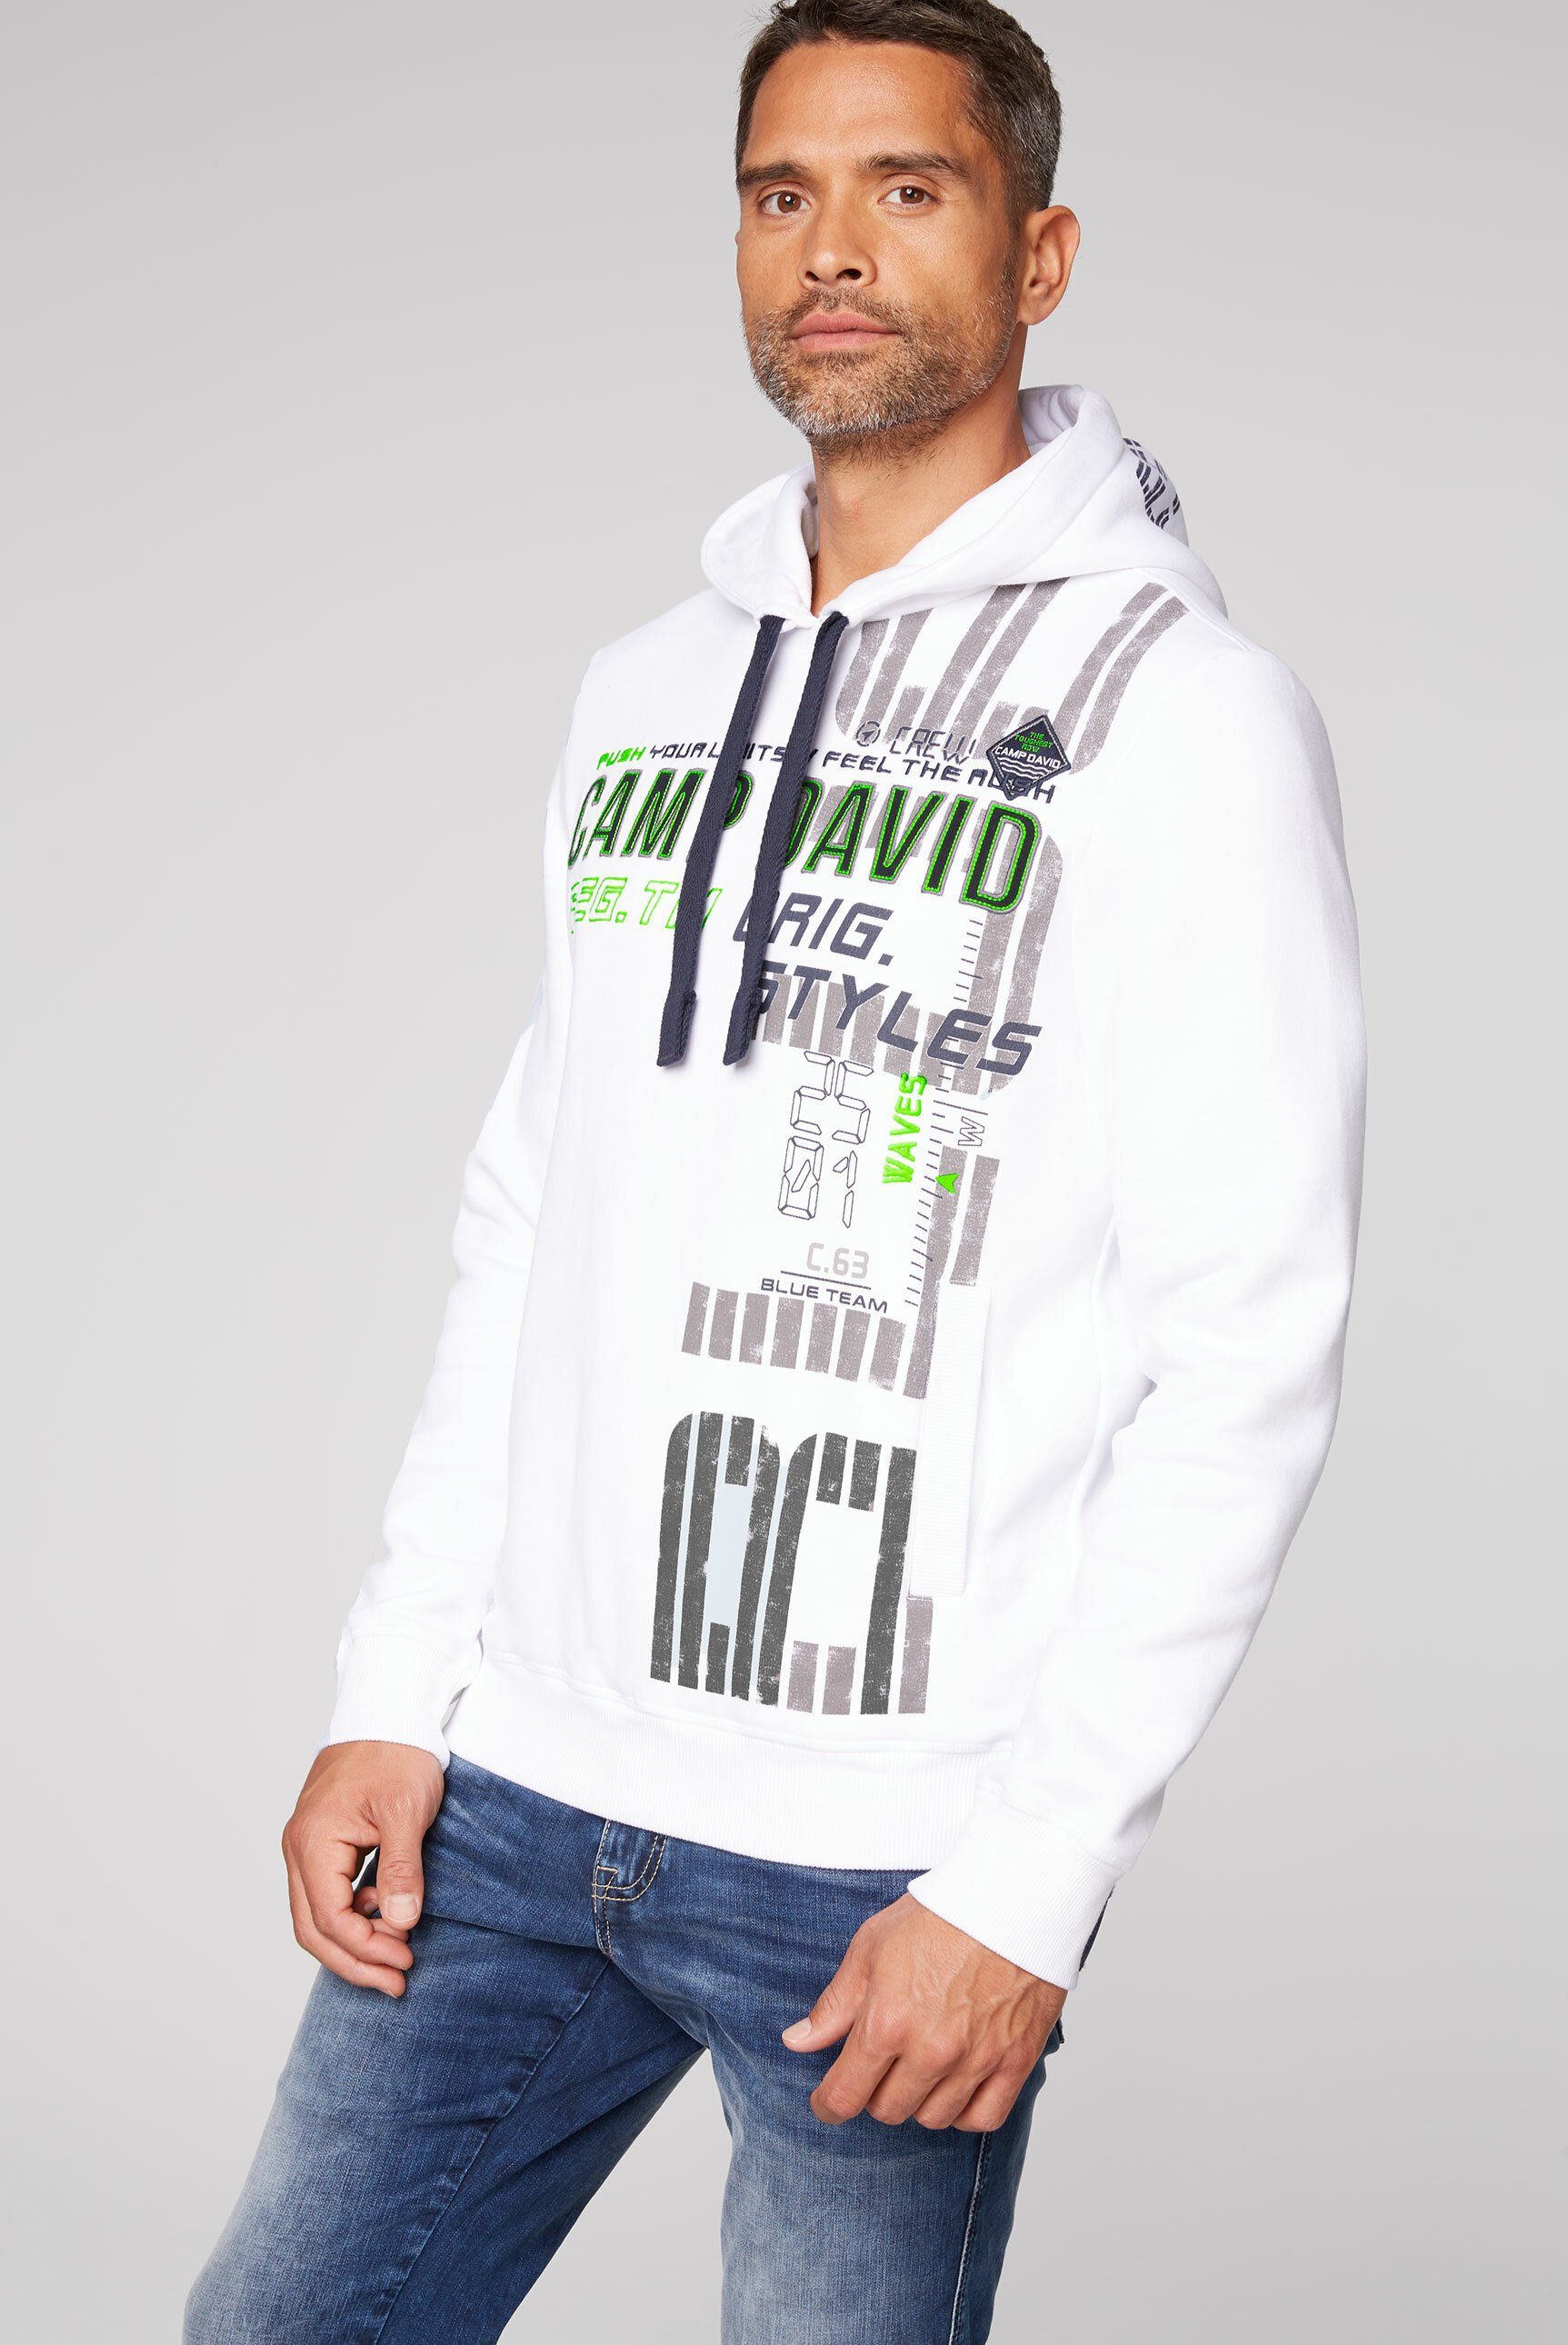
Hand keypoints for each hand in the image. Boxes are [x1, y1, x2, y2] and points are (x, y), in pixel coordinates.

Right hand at [281, 1739, 444, 1997]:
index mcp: (313, 1842)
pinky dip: (354, 1914)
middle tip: (397, 1982)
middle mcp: (300, 1848)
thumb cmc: (397, 1751)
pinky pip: (329, 1892)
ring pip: (318, 1914)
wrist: (391, 1706)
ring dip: (354, 1941)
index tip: (404, 1964)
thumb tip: (399, 1924)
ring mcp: (308, 1844)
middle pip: (314, 1928)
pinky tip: (387, 1916)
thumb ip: (400, 1870)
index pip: (329, 1920)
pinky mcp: (325, 1840)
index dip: (365, 1951)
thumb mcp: (405, 1811)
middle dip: (354, 1960)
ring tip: (397, 1955)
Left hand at [781, 1893, 1065, 2130]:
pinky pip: (982, 2118)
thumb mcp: (871, 1947)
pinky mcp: (1015, 2061)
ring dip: (918, 2101)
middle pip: (888, 2111)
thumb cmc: (940, 1914)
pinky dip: (964, 2112)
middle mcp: (931, 2051)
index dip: (828, 2105)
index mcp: (888, 2022)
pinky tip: (955, 2087)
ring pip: (933, 2119)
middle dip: (873, 2094)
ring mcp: (976, 2060)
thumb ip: (835, 2004)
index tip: (827, 2102)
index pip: (845, 2096)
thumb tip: (798, 2042)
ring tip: (917, 2070)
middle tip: (878, 2068)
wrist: (1010, 1897)